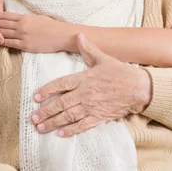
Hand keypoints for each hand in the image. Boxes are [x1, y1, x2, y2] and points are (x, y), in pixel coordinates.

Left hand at [0, 12, 66, 52]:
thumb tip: (19, 19)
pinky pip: (10, 43)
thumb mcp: (37, 17)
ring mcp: (22, 36)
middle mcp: (21, 26)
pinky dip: (3, 42)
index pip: (6, 16)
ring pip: (4, 34)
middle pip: (2, 24)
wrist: (60, 35)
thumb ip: (26, 18)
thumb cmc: (51, 25)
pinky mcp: (25, 45)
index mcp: (24, 17)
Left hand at [31, 34, 151, 136]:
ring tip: (41, 128)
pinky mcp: (99, 117)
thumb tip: (79, 35)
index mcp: (85, 78)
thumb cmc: (121, 72)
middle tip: (33, 118)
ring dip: (53, 123)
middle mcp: (85, 94)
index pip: (61, 84)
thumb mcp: (104, 58)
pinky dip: (71, 131)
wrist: (138, 88)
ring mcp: (91, 107)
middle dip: (45, 111)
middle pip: (61, 103)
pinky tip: (60, 134)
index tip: (36, 97)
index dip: (47, 90)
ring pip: (68, 116)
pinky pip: (82, 125)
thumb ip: (89, 49)